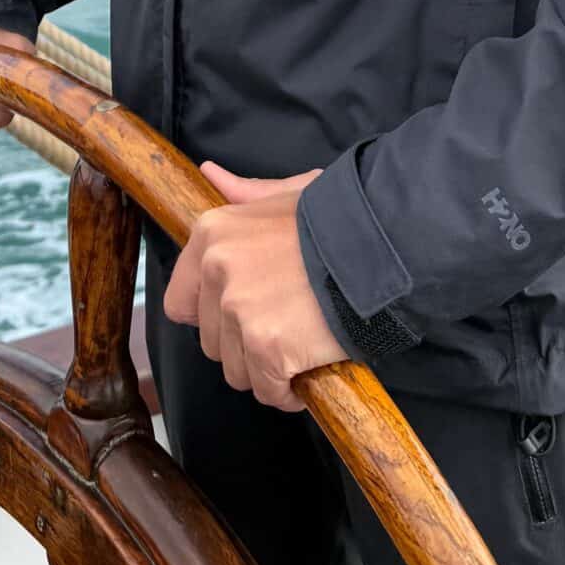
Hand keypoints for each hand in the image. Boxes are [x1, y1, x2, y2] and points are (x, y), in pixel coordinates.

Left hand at [164, 164, 347, 412]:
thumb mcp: (289, 195)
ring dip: (266, 368)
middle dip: (245, 343)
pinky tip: (309, 367)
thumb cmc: (340, 221)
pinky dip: (288, 390)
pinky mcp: (267, 347)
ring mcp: (240, 310)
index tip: (243, 313)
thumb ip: (247, 193)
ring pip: (237, 370)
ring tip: (300, 344)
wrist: (383, 246)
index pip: (181, 300)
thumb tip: (211, 174)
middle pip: (212, 341)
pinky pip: (268, 389)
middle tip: (286, 324)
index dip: (212, 315)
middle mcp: (217, 270)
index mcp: (213, 233)